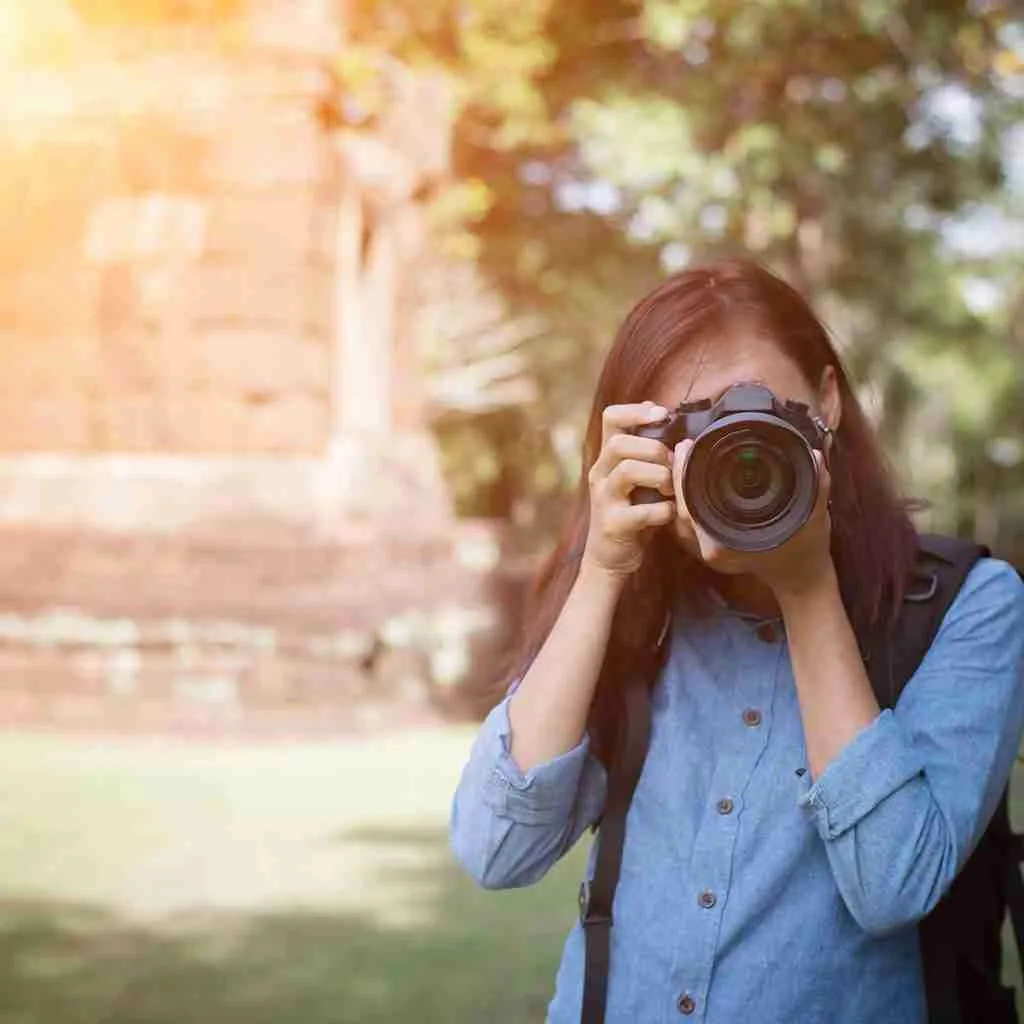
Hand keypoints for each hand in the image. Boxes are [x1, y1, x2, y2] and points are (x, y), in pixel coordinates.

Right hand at [581, 402, 676, 581]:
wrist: (610, 557)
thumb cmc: (630, 512)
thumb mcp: (636, 477)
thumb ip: (644, 449)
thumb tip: (658, 411)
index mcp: (608, 458)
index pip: (611, 418)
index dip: (636, 411)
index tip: (662, 415)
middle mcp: (601, 474)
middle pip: (620, 443)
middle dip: (654, 450)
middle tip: (671, 467)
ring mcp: (604, 500)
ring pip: (627, 470)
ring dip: (659, 477)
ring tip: (670, 490)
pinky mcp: (613, 525)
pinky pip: (642, 512)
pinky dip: (663, 511)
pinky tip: (669, 515)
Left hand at [671, 437, 833, 597]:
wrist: (800, 574)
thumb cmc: (806, 547)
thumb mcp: (815, 515)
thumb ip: (817, 484)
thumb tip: (814, 454)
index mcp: (726, 544)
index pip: (691, 506)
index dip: (684, 474)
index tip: (687, 446)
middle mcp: (710, 549)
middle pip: (680, 507)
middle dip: (678, 474)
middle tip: (684, 445)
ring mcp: (706, 549)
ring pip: (681, 514)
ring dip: (679, 485)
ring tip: (683, 455)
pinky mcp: (708, 543)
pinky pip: (689, 518)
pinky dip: (685, 497)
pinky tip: (689, 476)